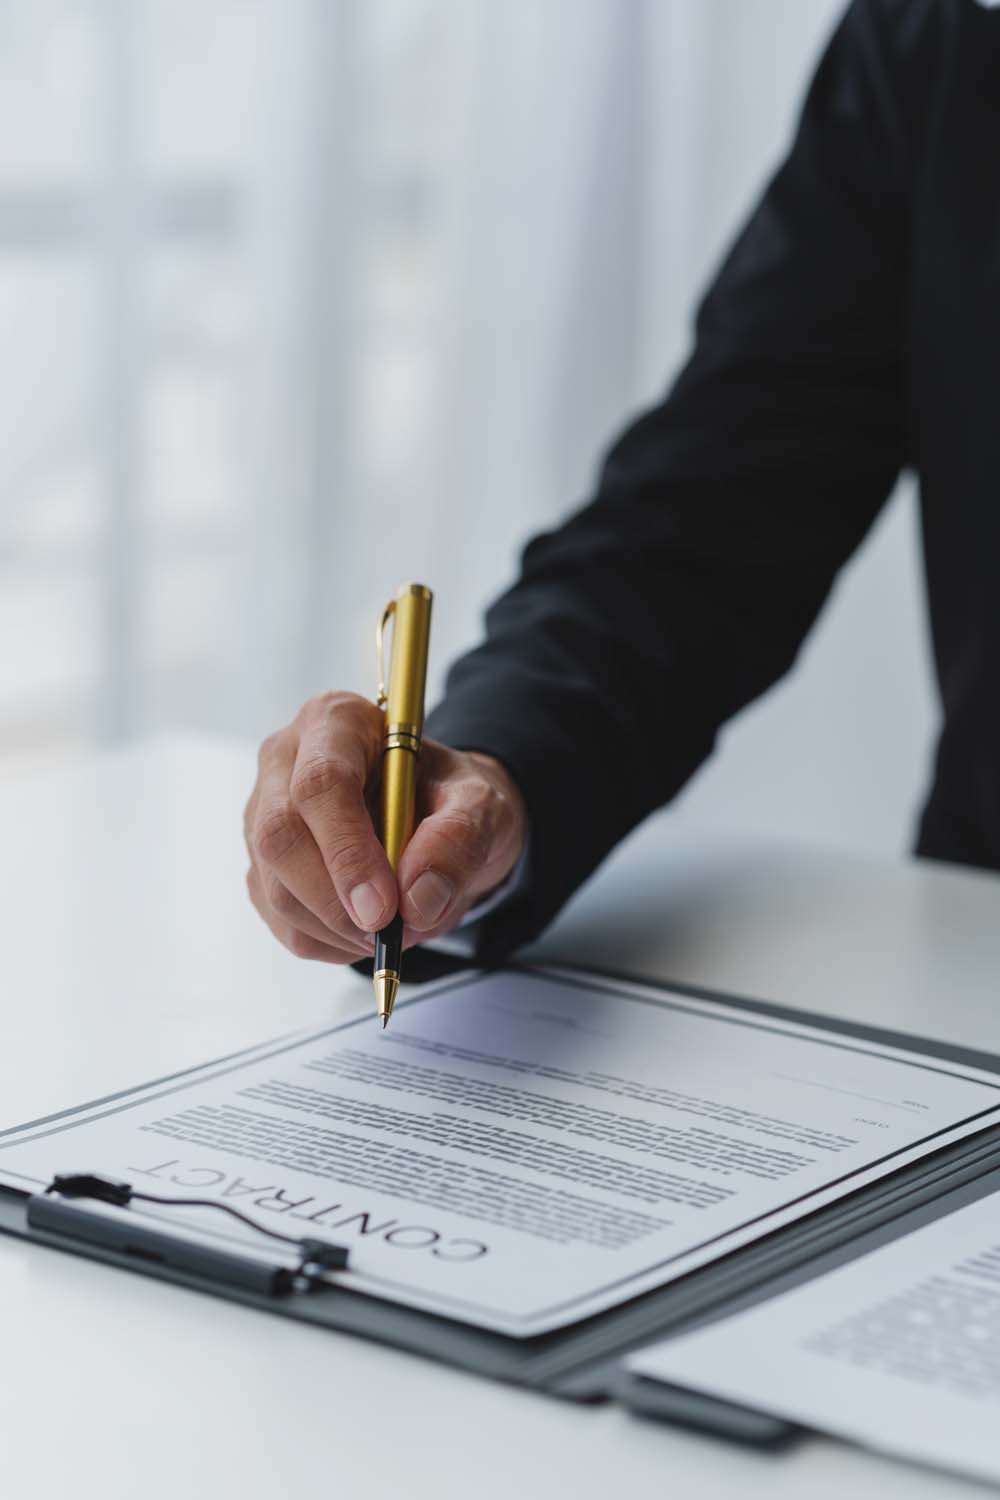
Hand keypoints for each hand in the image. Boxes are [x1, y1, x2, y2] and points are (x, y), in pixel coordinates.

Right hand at [244, 691, 527, 962]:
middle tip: (387, 933)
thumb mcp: (482, 805)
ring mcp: (263, 813)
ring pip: (274, 887)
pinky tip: (365, 931)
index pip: (320, 784)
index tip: (384, 908)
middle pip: (280, 836)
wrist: (438, 815)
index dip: (347, 851)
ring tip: (393, 929)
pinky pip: (280, 920)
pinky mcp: (262, 864)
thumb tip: (417, 900)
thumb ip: (459, 840)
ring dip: (335, 928)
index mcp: (338, 722)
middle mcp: (286, 759)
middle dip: (334, 901)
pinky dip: (327, 942)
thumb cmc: (452, 797)